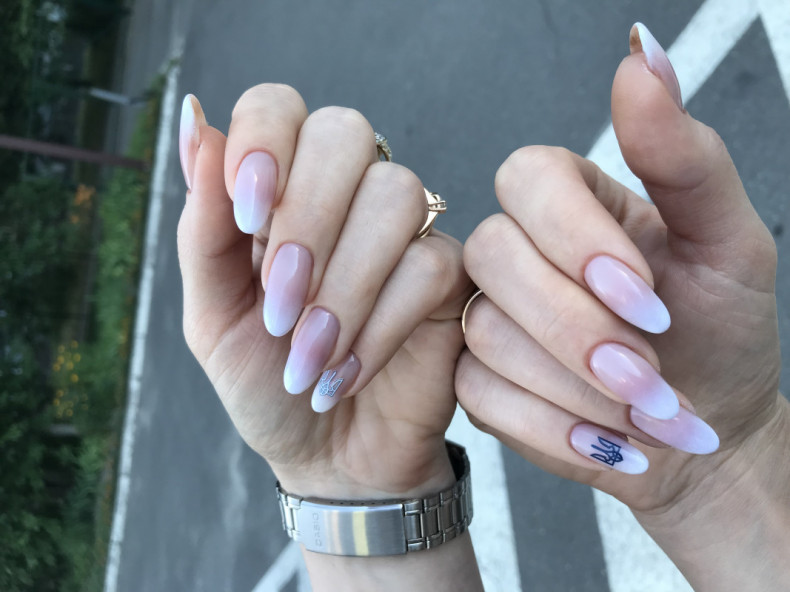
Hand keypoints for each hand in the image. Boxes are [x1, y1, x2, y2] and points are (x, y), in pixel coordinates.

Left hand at [177, 85, 471, 500]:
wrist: (326, 456)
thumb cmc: (265, 382)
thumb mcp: (213, 315)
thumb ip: (204, 228)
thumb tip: (192, 120)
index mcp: (282, 189)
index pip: (278, 107)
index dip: (263, 143)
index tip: (247, 218)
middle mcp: (347, 193)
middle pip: (345, 134)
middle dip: (306, 219)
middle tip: (280, 308)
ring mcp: (406, 229)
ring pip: (394, 196)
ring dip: (343, 285)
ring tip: (308, 358)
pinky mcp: (450, 274)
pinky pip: (428, 264)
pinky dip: (379, 326)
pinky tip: (347, 372)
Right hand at [457, 24, 787, 588]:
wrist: (706, 428)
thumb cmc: (723, 331)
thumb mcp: (727, 241)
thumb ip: (684, 155)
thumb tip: (642, 55)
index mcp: (573, 201)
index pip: (527, 177)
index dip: (574, 237)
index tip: (646, 296)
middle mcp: (518, 251)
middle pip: (494, 256)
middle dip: (577, 328)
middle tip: (650, 374)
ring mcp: (487, 314)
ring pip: (489, 333)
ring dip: (578, 388)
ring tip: (645, 410)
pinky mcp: (474, 378)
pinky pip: (482, 396)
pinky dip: (557, 428)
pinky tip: (608, 438)